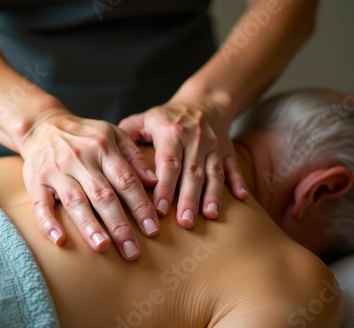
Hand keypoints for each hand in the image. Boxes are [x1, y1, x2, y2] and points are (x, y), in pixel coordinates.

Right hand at [20, 106, 158, 259]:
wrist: (43, 125)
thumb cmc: (85, 135)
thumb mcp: (114, 134)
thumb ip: (134, 156)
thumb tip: (154, 182)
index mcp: (103, 147)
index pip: (126, 180)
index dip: (140, 206)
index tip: (153, 229)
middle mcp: (81, 159)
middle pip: (103, 195)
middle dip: (119, 224)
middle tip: (132, 251)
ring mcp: (56, 170)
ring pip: (75, 200)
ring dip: (89, 225)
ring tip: (102, 246)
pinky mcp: (36, 180)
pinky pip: (40, 204)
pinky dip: (48, 223)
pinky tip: (59, 240)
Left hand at [119, 95, 247, 227]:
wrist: (203, 102)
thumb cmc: (166, 117)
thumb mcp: (143, 119)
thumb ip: (125, 137)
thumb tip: (111, 161)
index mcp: (171, 132)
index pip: (168, 162)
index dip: (165, 186)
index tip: (160, 210)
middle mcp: (195, 139)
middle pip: (192, 172)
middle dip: (188, 198)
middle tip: (185, 223)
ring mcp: (215, 146)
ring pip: (214, 173)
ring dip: (213, 196)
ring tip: (209, 217)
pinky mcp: (229, 151)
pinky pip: (234, 168)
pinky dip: (239, 183)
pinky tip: (242, 200)